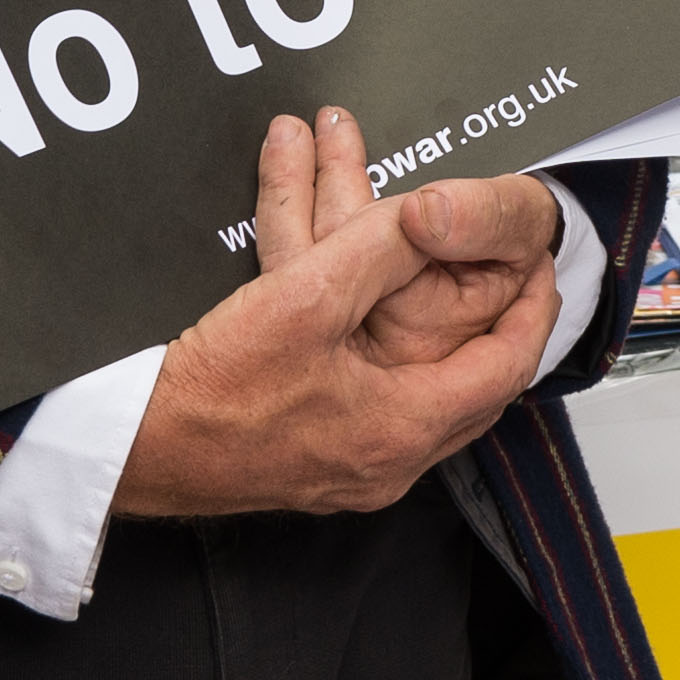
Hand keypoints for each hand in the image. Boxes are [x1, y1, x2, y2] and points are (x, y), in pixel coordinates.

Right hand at [118, 114, 555, 517]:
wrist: (139, 446)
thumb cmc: (214, 392)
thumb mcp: (305, 298)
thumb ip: (378, 248)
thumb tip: (430, 214)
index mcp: (402, 427)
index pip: (505, 366)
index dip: (532, 308)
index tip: (541, 264)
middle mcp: (389, 460)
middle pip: (475, 386)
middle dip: (496, 321)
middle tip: (512, 274)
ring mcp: (355, 466)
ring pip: (429, 393)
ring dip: (444, 334)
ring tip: (459, 287)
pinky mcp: (321, 456)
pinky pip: (388, 401)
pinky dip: (400, 353)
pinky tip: (383, 322)